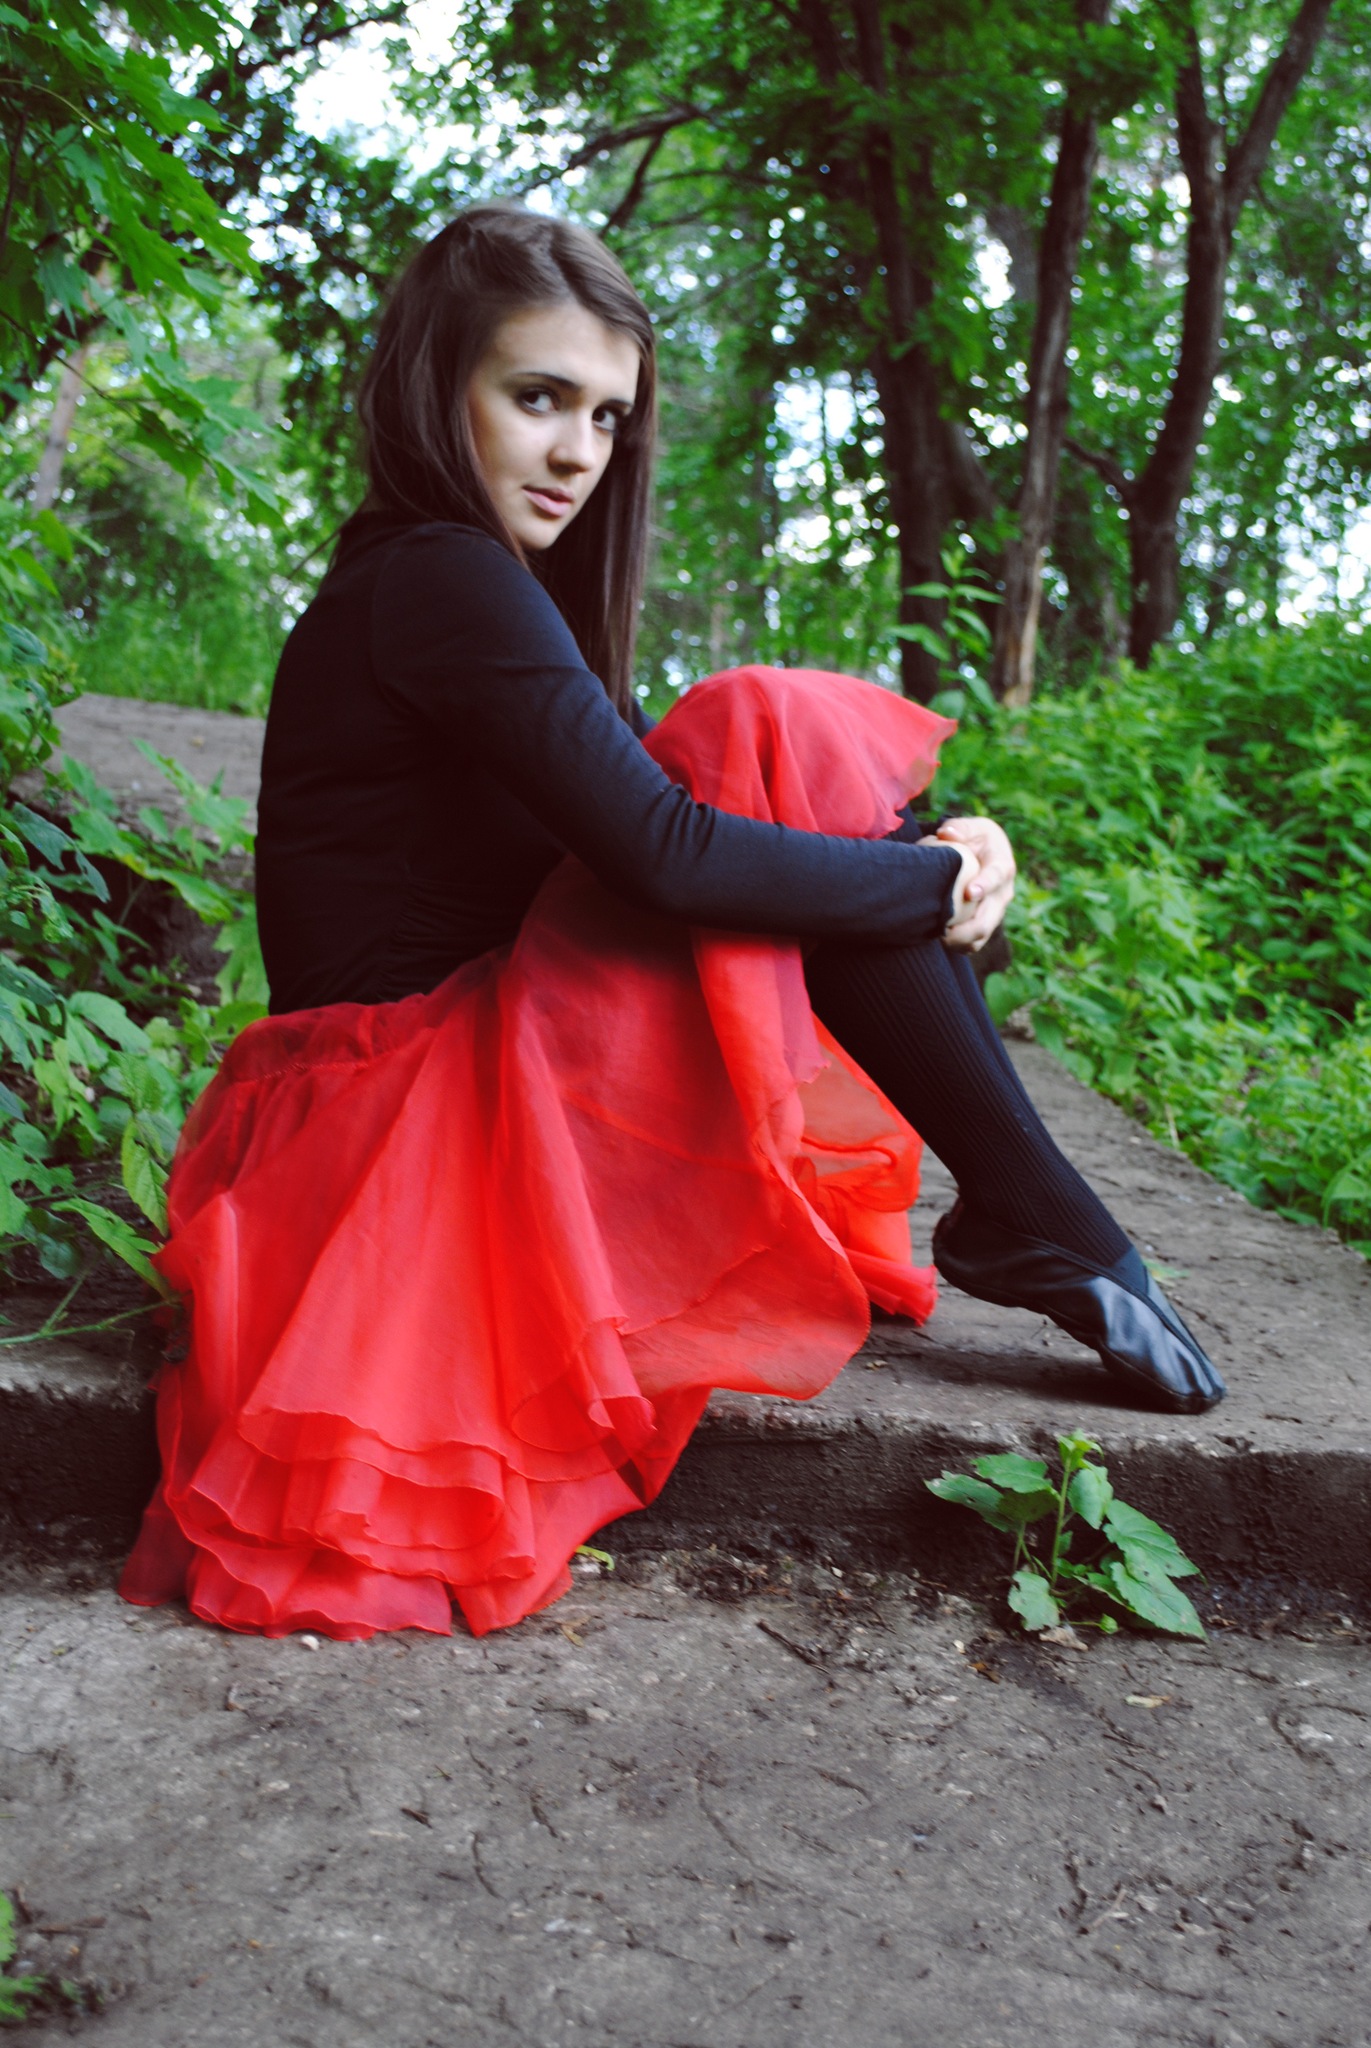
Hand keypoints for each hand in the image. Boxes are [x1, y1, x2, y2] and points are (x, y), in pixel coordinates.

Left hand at [936, 815, 1015, 952]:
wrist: (984, 854)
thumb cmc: (976, 838)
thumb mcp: (972, 827)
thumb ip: (960, 828)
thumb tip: (947, 833)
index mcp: (1002, 866)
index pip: (997, 877)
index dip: (985, 885)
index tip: (970, 893)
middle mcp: (1002, 894)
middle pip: (989, 919)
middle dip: (968, 928)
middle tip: (943, 930)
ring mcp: (994, 912)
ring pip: (981, 935)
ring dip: (960, 941)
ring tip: (937, 938)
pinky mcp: (984, 924)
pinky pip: (974, 943)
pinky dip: (958, 947)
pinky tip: (939, 942)